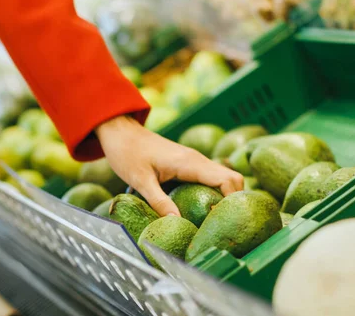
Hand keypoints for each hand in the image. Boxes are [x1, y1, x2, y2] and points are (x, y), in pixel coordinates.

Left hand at [95, 115, 243, 215]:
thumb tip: (177, 223)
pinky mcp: (189, 163)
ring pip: (224, 178)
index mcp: (190, 163)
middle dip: (234, 201)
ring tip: (215, 220)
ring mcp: (195, 160)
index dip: (232, 201)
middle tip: (224, 224)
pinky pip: (212, 177)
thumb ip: (159, 202)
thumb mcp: (140, 180)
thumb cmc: (128, 153)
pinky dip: (215, 192)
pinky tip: (203, 208)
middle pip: (232, 179)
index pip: (227, 180)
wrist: (120, 131)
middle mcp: (197, 160)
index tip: (225, 221)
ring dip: (225, 197)